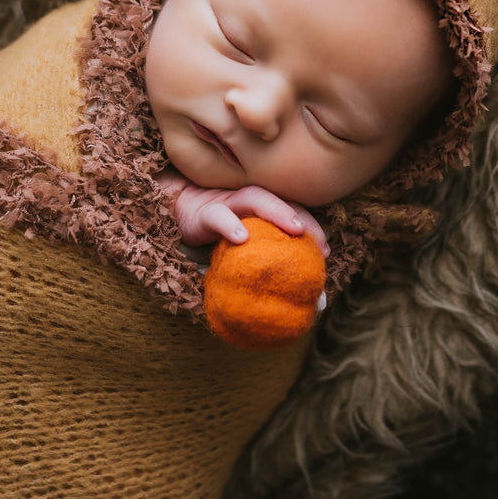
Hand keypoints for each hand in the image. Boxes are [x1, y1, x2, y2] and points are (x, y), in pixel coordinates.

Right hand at [163, 177, 328, 254]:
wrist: (172, 217)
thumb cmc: (212, 239)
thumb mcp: (238, 253)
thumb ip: (261, 266)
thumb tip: (295, 300)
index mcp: (257, 209)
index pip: (290, 209)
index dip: (310, 225)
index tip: (325, 250)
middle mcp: (246, 200)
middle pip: (280, 200)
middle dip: (302, 217)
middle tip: (319, 242)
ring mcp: (225, 202)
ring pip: (254, 198)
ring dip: (277, 211)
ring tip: (295, 229)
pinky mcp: (202, 213)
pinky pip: (217, 216)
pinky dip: (230, 225)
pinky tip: (242, 239)